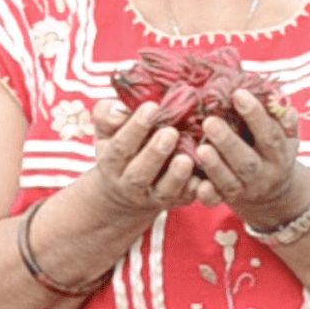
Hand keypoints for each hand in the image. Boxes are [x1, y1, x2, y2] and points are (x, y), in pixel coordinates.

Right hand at [91, 100, 200, 221]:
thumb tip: (120, 111)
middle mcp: (130, 184)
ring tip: (186, 159)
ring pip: (164, 190)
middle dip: (155, 153)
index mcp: (111, 163)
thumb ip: (106, 115)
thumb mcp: (106, 131)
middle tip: (170, 133)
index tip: (151, 107)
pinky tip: (203, 179)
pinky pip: (186, 199)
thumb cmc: (119, 148)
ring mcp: (153, 196)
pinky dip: (194, 190)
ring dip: (176, 176)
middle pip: (140, 173)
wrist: (124, 192)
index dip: (135, 128)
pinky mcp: (175, 201)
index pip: (120, 147)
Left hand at [191, 89, 309, 226]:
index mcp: (280, 154)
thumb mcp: (286, 135)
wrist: (275, 194)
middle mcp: (264, 174)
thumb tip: (274, 95)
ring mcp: (246, 190)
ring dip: (214, 166)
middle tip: (210, 122)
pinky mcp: (228, 200)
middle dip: (228, 142)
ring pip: (229, 182)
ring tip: (200, 148)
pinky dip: (206, 193)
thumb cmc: (274, 150)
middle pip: (247, 161)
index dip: (255, 115)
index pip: (270, 134)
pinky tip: (195, 183)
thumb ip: (282, 116)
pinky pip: (215, 200)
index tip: (238, 94)